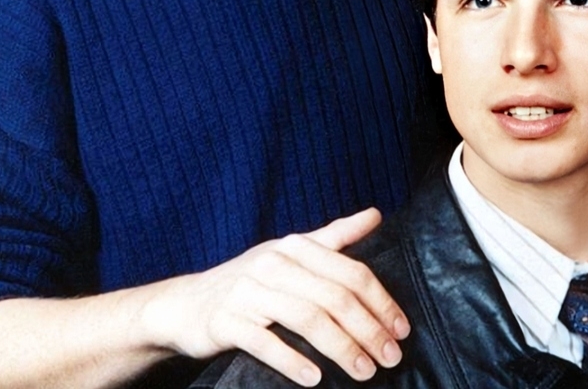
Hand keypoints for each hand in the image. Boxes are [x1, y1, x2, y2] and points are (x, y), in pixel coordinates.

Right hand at [141, 208, 409, 385]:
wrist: (186, 304)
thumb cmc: (249, 280)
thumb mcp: (289, 252)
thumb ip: (334, 236)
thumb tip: (377, 214)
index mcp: (294, 247)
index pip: (350, 271)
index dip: (381, 300)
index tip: (402, 329)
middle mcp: (273, 263)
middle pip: (334, 296)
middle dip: (368, 329)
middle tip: (391, 358)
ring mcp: (248, 291)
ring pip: (306, 318)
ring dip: (341, 348)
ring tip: (364, 371)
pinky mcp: (226, 321)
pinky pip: (265, 341)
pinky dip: (292, 360)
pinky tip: (315, 379)